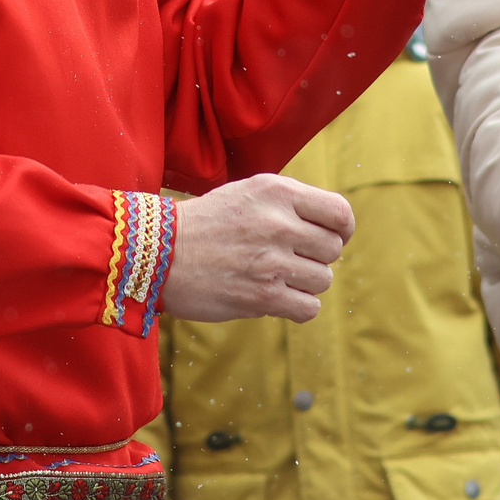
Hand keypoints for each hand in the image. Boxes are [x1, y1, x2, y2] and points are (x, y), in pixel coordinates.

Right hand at [159, 174, 354, 323]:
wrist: (157, 254)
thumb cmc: (207, 223)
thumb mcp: (249, 193)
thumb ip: (292, 204)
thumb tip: (337, 229)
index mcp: (277, 192)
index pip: (340, 213)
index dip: (341, 230)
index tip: (329, 238)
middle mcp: (278, 223)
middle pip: (333, 250)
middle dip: (316, 257)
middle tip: (290, 259)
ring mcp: (271, 261)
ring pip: (322, 280)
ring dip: (304, 283)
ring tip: (274, 276)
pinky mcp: (262, 296)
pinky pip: (308, 308)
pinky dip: (297, 307)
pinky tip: (275, 298)